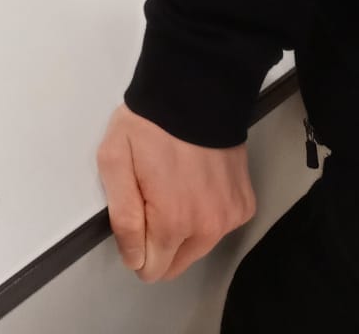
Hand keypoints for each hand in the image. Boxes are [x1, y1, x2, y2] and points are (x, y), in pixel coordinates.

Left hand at [96, 105, 254, 283]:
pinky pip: (219, 225)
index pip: (150, 269)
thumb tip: (134, 257)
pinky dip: (206, 211)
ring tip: (174, 183)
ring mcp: (229, 217)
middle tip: (150, 196)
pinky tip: (196, 181)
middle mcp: (207, 228)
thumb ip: (122, 217)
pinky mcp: (244, 204)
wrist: (195, 89)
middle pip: (175, 263)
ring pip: (197, 245)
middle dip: (158, 240)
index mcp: (173, 222)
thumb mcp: (115, 161)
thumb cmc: (150, 123)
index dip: (135, 245)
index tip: (134, 213)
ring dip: (183, 227)